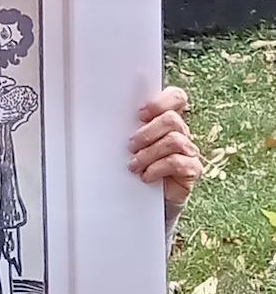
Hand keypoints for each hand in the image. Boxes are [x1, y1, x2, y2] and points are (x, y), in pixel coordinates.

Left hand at [130, 87, 201, 206]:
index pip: (176, 97)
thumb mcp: (126, 141)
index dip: (161, 101)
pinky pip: (178, 163)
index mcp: (165, 119)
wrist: (142, 196)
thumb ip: (123, 123)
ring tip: (134, 165)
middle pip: (172, 119)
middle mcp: (181, 132)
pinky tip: (146, 176)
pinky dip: (157, 168)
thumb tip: (100, 108)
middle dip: (147, 132)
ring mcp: (189, 150)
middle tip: (130, 145)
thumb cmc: (132, 162)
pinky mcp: (192, 170)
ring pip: (174, 141)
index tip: (139, 114)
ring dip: (148, 153)